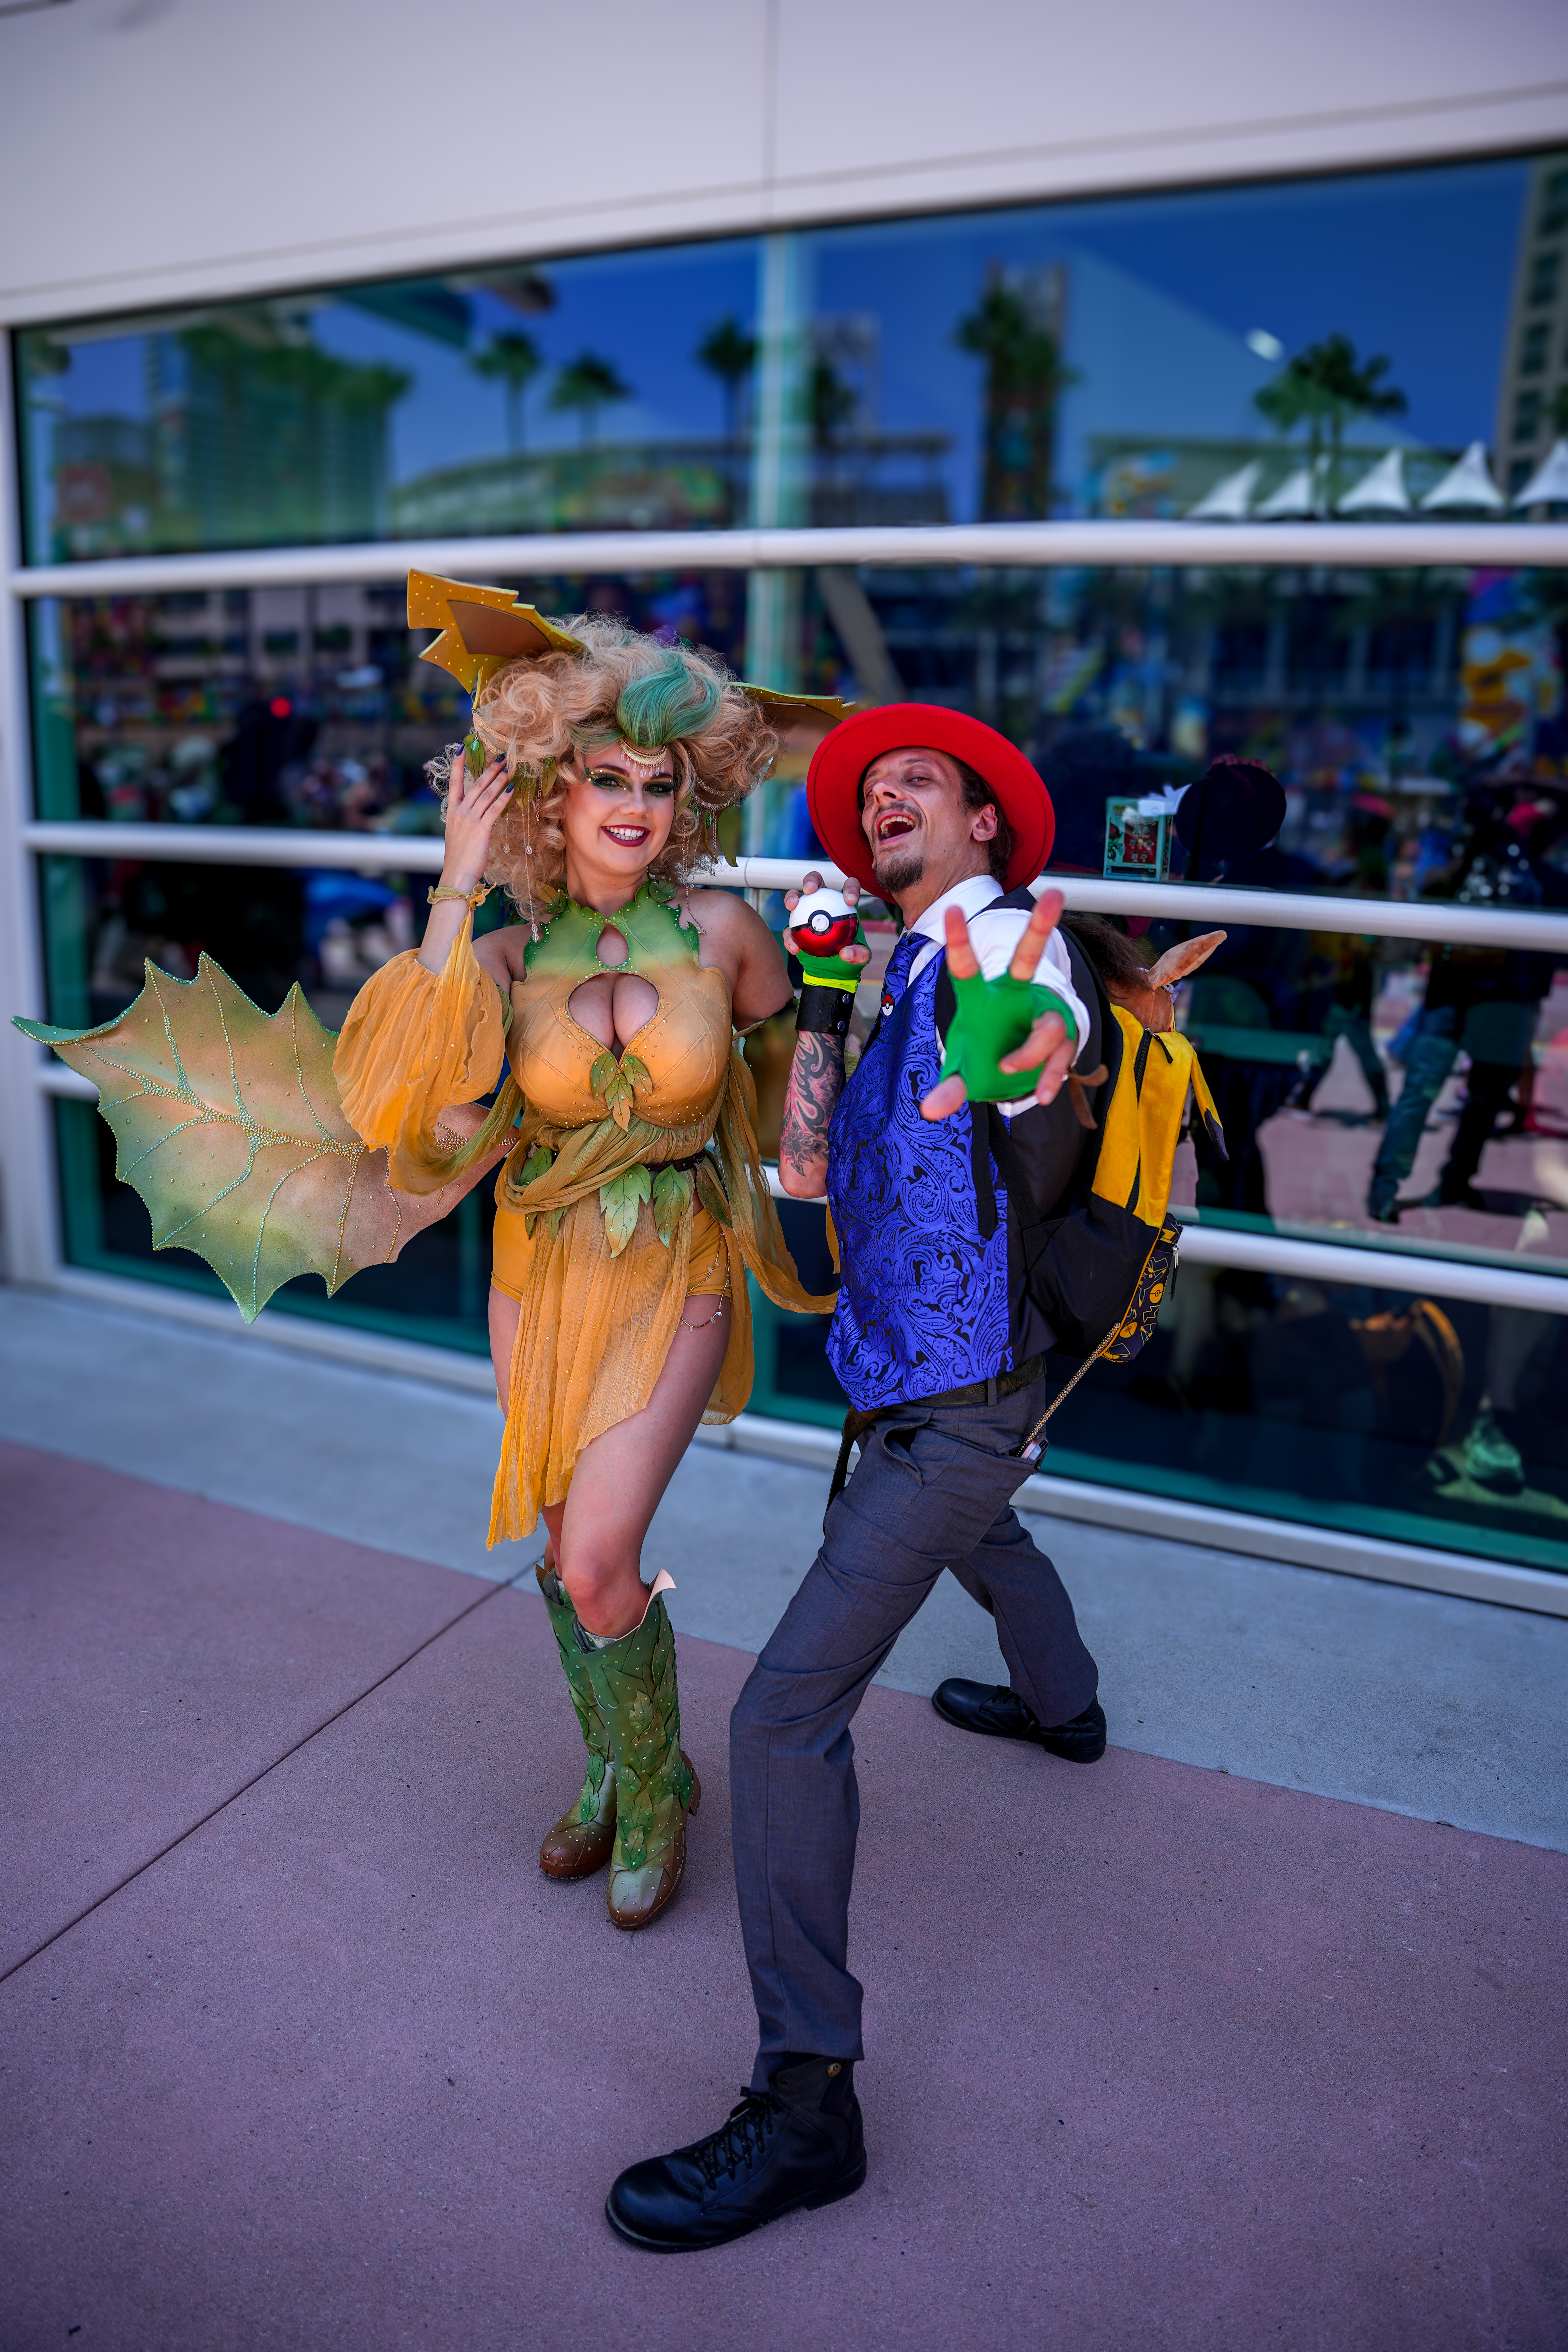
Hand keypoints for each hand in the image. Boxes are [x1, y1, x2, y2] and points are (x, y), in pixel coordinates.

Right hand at [440, 752, 512, 893]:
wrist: (456, 875)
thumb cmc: (459, 858)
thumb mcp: (458, 834)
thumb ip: (464, 820)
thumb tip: (475, 813)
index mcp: (452, 812)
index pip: (453, 783)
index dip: (457, 765)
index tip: (462, 748)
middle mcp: (459, 812)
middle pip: (476, 785)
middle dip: (489, 769)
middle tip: (501, 757)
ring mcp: (469, 820)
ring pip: (486, 794)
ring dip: (499, 780)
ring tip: (510, 769)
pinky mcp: (481, 829)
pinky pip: (495, 809)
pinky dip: (504, 798)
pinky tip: (512, 789)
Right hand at [782, 870, 870, 971]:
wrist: (833, 968)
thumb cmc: (850, 954)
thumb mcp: (861, 956)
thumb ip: (859, 954)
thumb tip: (846, 953)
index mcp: (843, 904)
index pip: (849, 887)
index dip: (850, 888)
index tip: (850, 901)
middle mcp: (824, 902)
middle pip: (816, 882)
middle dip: (811, 881)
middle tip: (810, 891)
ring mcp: (807, 912)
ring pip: (797, 897)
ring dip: (792, 897)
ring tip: (792, 906)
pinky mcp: (795, 928)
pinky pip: (789, 928)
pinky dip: (789, 936)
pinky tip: (794, 947)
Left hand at [921, 888, 1074, 1120]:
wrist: (1014, 1073)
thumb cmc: (984, 1058)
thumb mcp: (963, 1073)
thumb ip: (950, 1087)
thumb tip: (930, 1110)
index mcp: (982, 998)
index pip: (967, 967)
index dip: (959, 941)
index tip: (951, 909)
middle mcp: (1015, 996)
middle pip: (1029, 958)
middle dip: (1041, 927)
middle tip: (1054, 894)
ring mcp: (1043, 1014)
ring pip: (1047, 1022)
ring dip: (1030, 1050)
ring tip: (1009, 1070)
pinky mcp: (1063, 1038)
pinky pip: (1061, 1054)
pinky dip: (1050, 1075)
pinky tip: (1042, 1094)